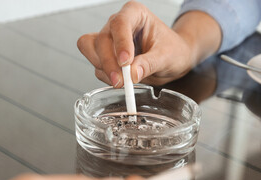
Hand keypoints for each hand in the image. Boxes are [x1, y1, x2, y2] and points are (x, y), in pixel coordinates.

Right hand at [77, 1, 219, 86]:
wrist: (171, 59)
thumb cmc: (172, 50)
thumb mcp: (167, 57)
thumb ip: (150, 64)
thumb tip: (133, 74)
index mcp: (135, 14)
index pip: (120, 23)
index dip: (120, 43)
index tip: (125, 63)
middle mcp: (118, 24)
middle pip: (102, 39)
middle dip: (109, 62)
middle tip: (121, 80)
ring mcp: (109, 39)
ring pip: (91, 50)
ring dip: (104, 68)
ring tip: (121, 80)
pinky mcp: (104, 54)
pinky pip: (95, 64)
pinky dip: (105, 75)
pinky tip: (120, 79)